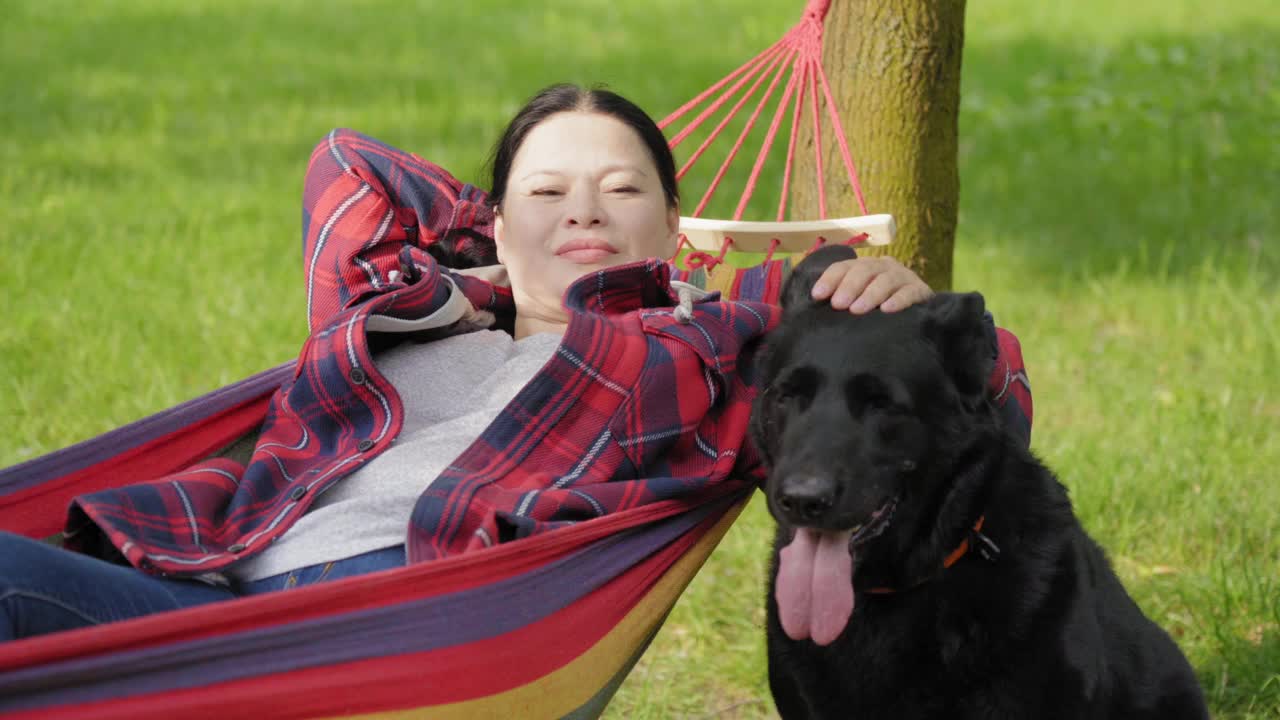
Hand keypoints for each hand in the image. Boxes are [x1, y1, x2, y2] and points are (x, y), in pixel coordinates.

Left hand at [809, 257, 932, 313]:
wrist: (920, 310)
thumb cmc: (879, 306)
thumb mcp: (858, 298)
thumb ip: (840, 298)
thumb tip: (813, 303)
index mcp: (865, 266)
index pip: (844, 267)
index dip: (829, 279)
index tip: (817, 295)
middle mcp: (884, 267)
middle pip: (865, 270)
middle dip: (849, 286)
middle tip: (838, 304)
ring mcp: (903, 277)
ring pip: (886, 280)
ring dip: (870, 294)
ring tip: (857, 310)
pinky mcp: (921, 290)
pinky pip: (909, 293)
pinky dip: (898, 300)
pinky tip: (887, 310)